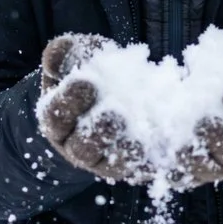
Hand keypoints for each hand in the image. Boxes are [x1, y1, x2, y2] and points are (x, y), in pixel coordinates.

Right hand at [37, 34, 150, 182]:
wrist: (117, 89)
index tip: (85, 82)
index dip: (68, 102)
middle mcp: (78, 146)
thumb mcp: (78, 57)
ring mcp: (106, 160)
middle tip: (114, 111)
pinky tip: (166, 149)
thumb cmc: (91, 71)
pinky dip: (152, 161)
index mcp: (58, 120)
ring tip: (138, 138)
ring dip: (125, 153)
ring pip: (111, 166)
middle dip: (98, 131)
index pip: (55, 117)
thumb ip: (67, 53)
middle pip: (82, 148)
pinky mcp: (133, 166)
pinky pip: (141, 169)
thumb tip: (56, 55)